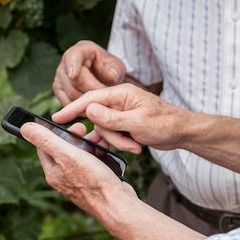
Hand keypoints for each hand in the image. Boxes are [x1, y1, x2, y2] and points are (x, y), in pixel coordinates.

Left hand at [20, 121, 134, 219]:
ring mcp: (78, 181)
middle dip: (75, 136)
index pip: (44, 146)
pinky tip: (106, 149)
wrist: (118, 205)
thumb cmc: (93, 182)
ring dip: (89, 143)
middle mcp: (62, 178)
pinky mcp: (93, 183)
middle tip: (84, 129)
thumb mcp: (67, 155)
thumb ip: (46, 141)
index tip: (67, 124)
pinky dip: (99, 153)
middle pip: (63, 149)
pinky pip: (93, 162)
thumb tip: (25, 128)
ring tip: (99, 138)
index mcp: (52, 172)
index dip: (54, 131)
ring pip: (80, 154)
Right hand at [52, 84, 189, 153]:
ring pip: (104, 130)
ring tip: (136, 145)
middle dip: (110, 135)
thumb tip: (88, 110)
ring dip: (118, 141)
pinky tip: (135, 146)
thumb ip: (111, 117)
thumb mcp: (137, 123)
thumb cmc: (165, 124)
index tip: (56, 118)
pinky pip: (112, 135)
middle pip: (97, 119)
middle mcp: (118, 101)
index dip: (71, 108)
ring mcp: (120, 113)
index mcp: (121, 93)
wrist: (183, 132)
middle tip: (128, 142)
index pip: (89, 99)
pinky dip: (121, 143)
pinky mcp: (123, 124)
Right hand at [53, 40, 125, 104]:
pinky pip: (67, 103)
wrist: (101, 76)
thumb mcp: (116, 67)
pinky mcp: (58, 91)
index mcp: (80, 51)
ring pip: (71, 94)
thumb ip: (114, 71)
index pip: (73, 58)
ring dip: (87, 102)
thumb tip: (110, 76)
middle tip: (106, 98)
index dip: (72, 66)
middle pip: (74, 81)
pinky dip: (79, 109)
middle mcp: (65, 63)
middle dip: (91, 92)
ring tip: (102, 104)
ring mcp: (59, 78)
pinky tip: (91, 109)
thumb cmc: (108, 68)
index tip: (73, 74)